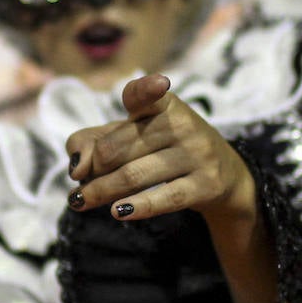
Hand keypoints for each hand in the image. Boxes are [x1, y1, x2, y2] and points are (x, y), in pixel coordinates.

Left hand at [65, 74, 255, 223]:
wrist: (225, 177)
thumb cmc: (165, 149)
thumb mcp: (131, 135)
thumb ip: (92, 141)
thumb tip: (77, 168)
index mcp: (163, 103)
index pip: (145, 94)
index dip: (145, 90)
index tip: (149, 92)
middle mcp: (182, 124)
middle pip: (118, 147)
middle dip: (92, 169)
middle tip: (78, 185)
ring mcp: (197, 154)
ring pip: (134, 175)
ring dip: (100, 191)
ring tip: (79, 202)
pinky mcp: (206, 185)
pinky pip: (166, 197)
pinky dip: (138, 206)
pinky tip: (117, 212)